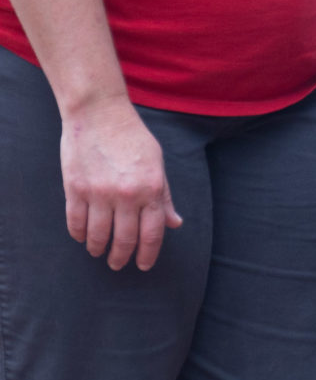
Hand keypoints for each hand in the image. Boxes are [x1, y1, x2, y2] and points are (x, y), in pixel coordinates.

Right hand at [60, 96, 181, 270]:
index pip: (152, 233)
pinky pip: (75, 224)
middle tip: (119, 264)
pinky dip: (79, 235)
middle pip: (124, 241)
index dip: (148, 255)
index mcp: (151, 187)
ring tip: (100, 252)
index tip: (144, 265)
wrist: (100, 113)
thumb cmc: (133, 137)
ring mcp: (99, 193)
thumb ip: (164, 195)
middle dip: (122, 258)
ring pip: (97, 237)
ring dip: (99, 249)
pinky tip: (83, 237)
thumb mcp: (157, 163)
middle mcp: (126, 194)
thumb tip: (175, 223)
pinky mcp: (75, 190)